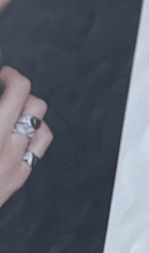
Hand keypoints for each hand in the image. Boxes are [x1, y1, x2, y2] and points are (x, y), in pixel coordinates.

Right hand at [0, 66, 51, 209]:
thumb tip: (0, 90)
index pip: (17, 89)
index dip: (11, 75)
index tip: (2, 73)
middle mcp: (6, 143)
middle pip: (34, 103)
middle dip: (20, 91)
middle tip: (4, 90)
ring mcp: (16, 163)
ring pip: (41, 122)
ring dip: (29, 112)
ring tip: (12, 111)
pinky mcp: (18, 179)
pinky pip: (39, 147)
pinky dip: (33, 134)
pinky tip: (19, 133)